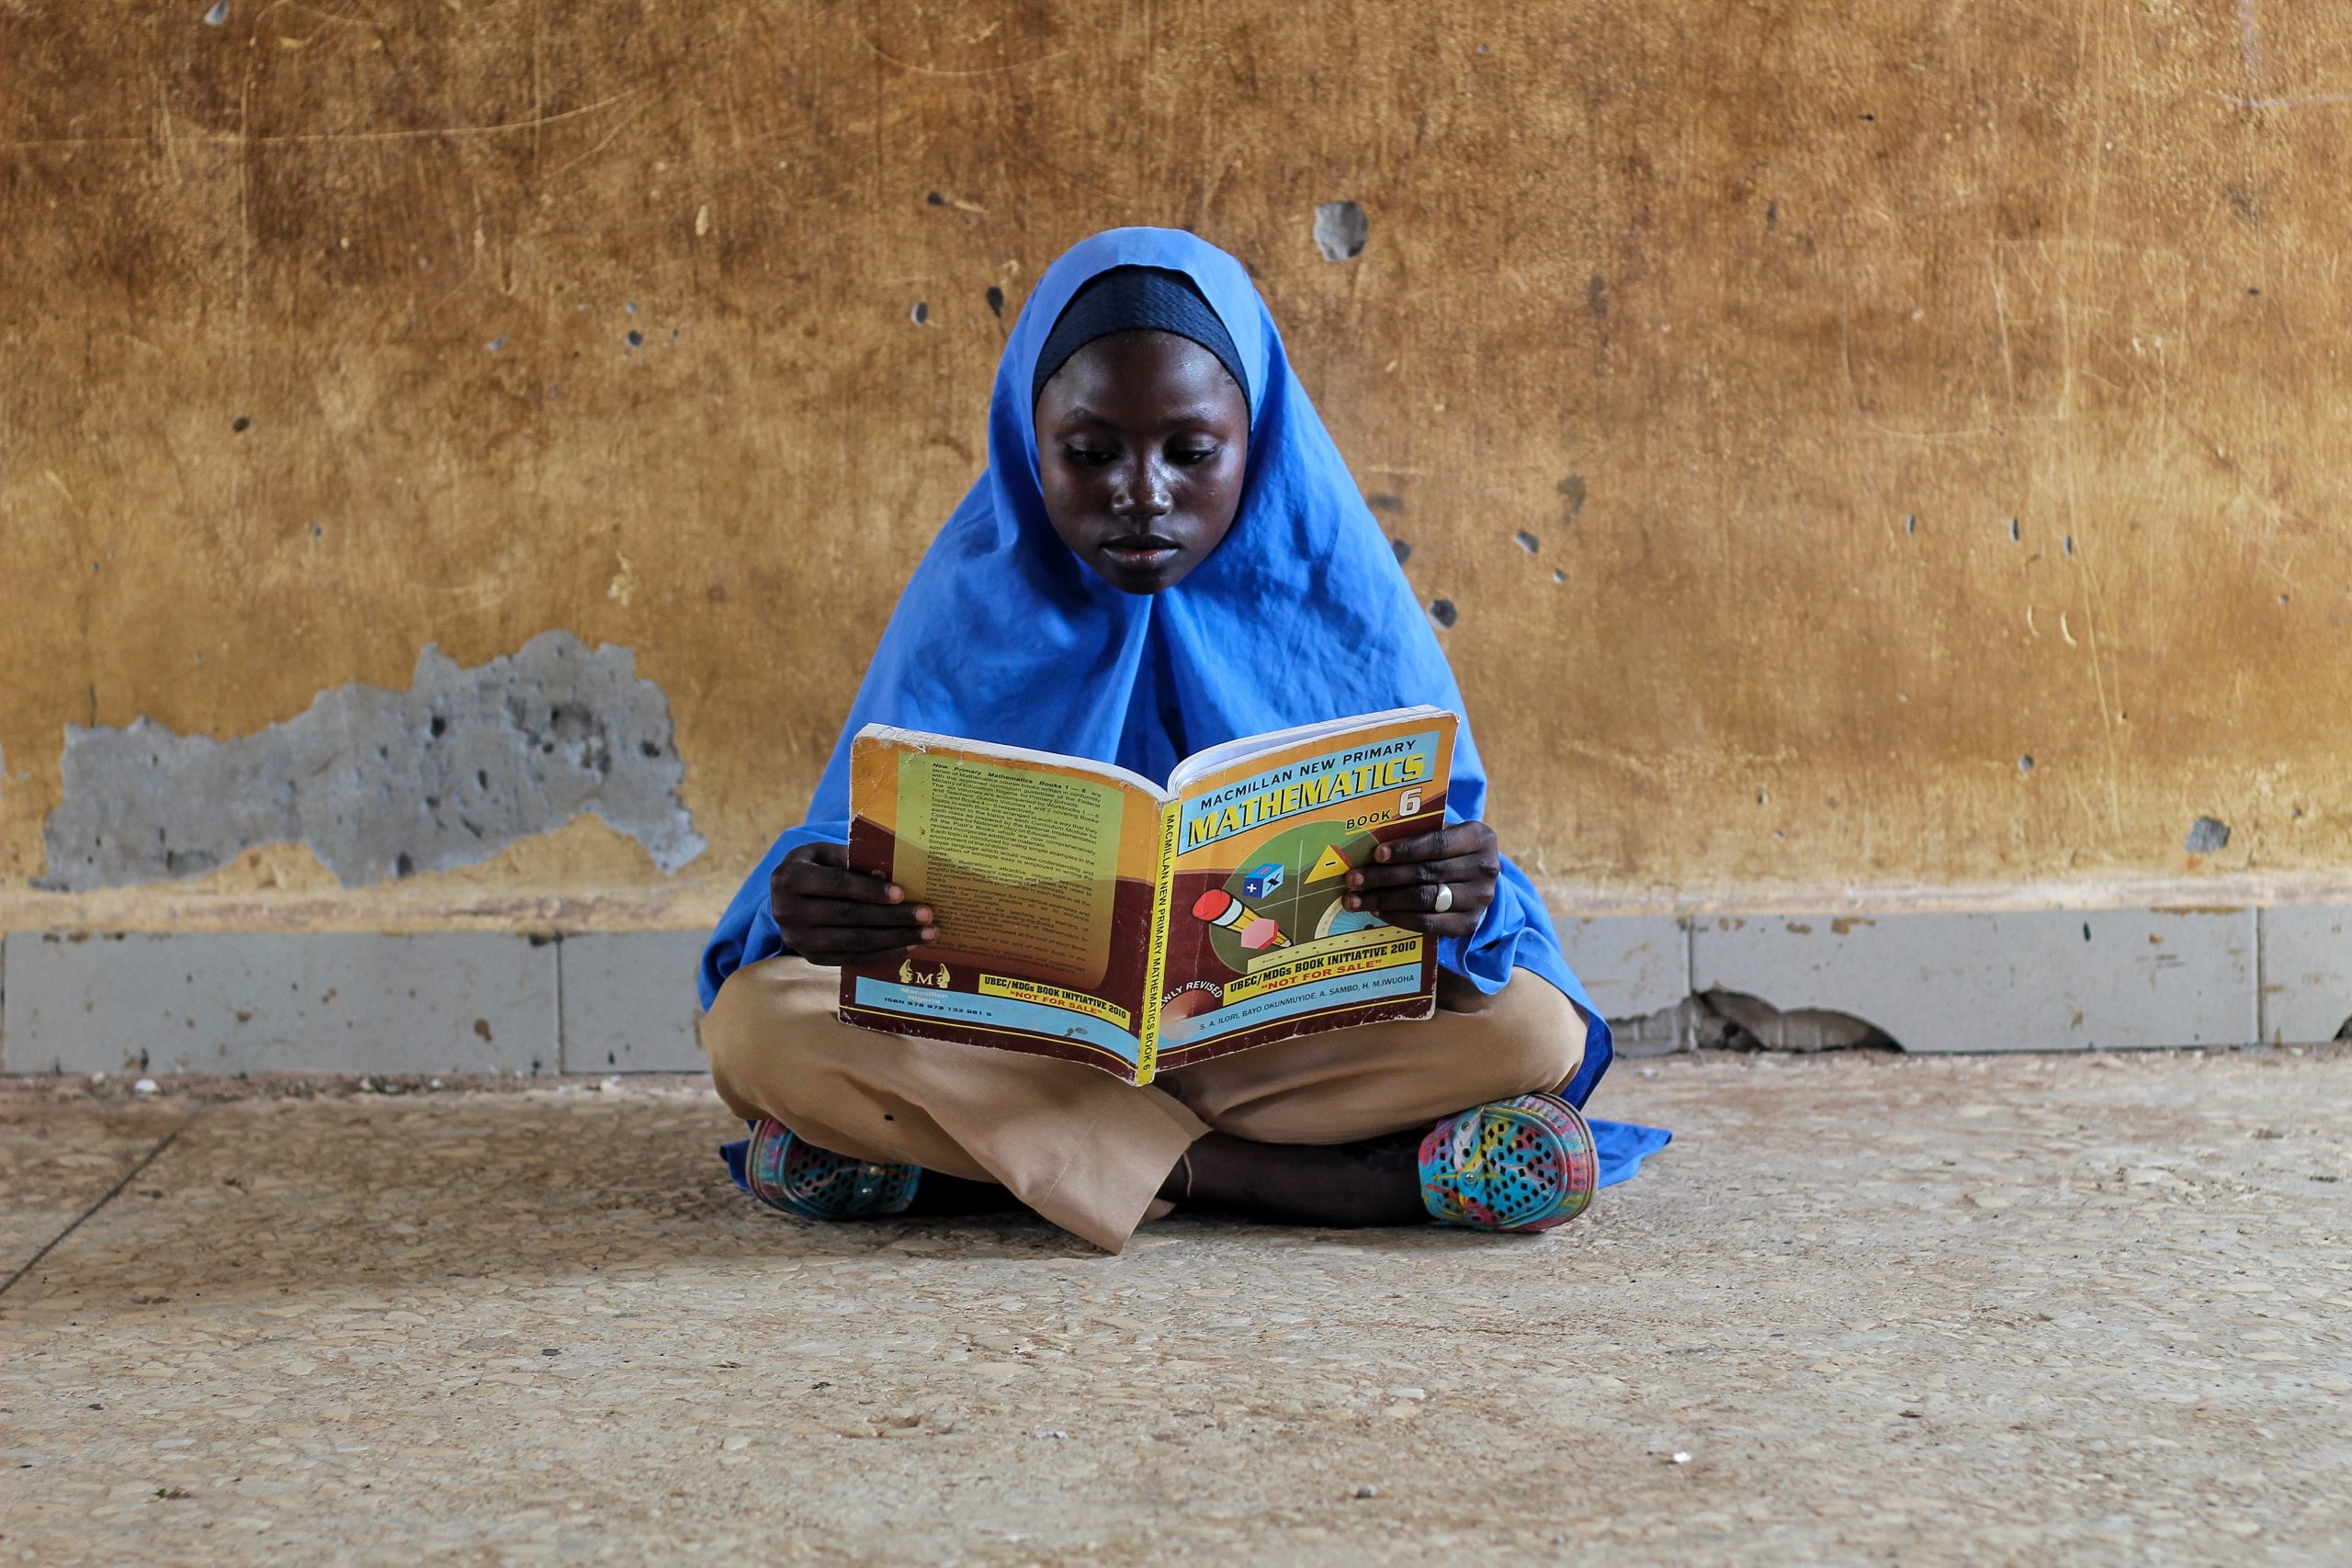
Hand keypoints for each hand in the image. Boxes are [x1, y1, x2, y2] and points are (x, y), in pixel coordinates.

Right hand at [768, 842, 938, 967]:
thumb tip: (887, 875)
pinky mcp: (812, 958)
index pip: (837, 885)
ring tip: (926, 934)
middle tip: (927, 916)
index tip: (902, 893)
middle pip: (849, 916)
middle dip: (893, 917)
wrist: (785, 896)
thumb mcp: (826, 853)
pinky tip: (907, 947)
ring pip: (854, 941)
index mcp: (790, 878)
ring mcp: (798, 940)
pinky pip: (852, 958)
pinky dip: (883, 953)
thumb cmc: (815, 866)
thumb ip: (852, 860)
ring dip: (895, 939)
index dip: (870, 890)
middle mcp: (788, 912)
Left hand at [1340, 819, 1498, 937]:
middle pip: (1426, 873)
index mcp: (1479, 838)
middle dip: (1384, 877)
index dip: (1405, 849)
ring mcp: (1479, 900)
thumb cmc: (1451, 849)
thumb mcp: (1446, 832)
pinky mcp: (1468, 924)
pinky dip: (1399, 917)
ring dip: (1385, 899)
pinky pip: (1428, 923)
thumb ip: (1420, 832)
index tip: (1376, 854)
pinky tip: (1378, 911)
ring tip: (1357, 898)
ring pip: (1424, 899)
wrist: (1478, 880)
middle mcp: (1484, 869)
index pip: (1437, 844)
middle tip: (1353, 879)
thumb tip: (1373, 838)